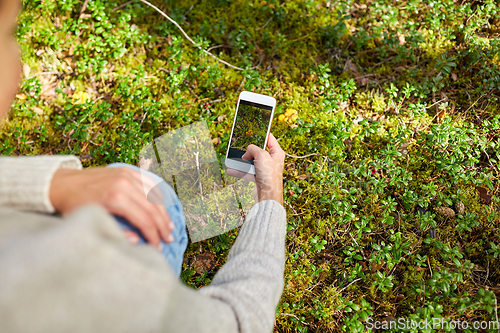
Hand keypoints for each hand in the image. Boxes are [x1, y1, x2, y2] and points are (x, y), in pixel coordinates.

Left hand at [49, 167, 173, 248]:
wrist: (61, 183)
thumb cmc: (74, 205)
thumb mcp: (91, 222)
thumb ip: (115, 232)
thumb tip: (137, 241)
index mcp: (116, 198)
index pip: (144, 220)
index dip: (153, 236)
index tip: (158, 248)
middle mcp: (124, 184)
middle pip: (153, 208)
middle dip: (162, 226)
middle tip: (169, 239)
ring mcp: (127, 174)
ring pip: (154, 195)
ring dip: (164, 212)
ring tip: (169, 226)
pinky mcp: (126, 170)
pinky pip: (149, 183)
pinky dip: (158, 196)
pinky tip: (162, 207)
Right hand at [227, 133, 284, 204]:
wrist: (268, 196)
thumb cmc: (269, 175)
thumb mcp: (261, 156)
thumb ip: (253, 149)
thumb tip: (246, 152)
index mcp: (277, 152)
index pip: (269, 138)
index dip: (261, 133)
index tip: (252, 130)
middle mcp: (272, 160)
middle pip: (258, 150)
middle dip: (249, 149)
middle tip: (241, 145)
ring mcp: (265, 169)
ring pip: (251, 161)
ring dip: (242, 160)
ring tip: (232, 157)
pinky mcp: (259, 177)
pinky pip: (247, 171)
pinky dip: (239, 171)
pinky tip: (231, 170)